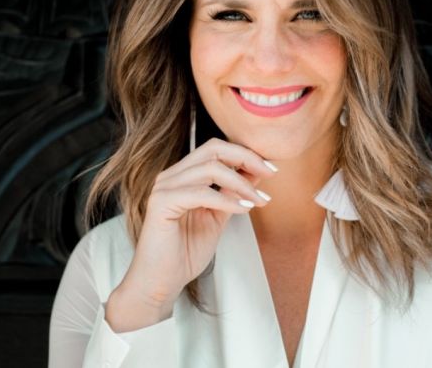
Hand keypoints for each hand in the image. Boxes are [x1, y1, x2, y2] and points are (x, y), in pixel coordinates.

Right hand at [106, 137, 275, 330]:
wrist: (161, 282)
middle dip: (246, 158)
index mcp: (183, 176)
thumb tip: (256, 173)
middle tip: (270, 173)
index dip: (245, 153)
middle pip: (213, 149)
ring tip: (258, 200)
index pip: (216, 149)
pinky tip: (243, 210)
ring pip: (210, 169)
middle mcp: (171, 176)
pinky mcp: (161, 203)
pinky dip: (227, 200)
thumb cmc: (185, 253)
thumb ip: (232, 194)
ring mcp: (164, 188)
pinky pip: (201, 193)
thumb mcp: (218, 217)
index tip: (271, 167)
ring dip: (241, 183)